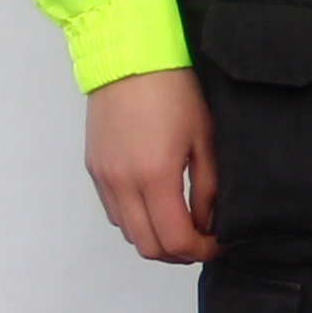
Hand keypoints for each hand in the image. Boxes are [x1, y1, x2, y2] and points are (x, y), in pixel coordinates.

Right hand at [85, 67, 218, 262]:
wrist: (128, 59)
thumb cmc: (171, 91)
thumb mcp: (204, 139)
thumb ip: (208, 188)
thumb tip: (208, 222)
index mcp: (154, 176)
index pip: (175, 240)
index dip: (200, 251)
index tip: (217, 244)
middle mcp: (123, 183)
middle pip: (148, 247)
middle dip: (178, 253)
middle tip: (201, 241)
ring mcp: (105, 178)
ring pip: (128, 232)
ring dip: (155, 238)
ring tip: (181, 223)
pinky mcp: (94, 169)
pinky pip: (114, 212)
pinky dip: (136, 220)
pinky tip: (156, 205)